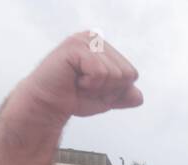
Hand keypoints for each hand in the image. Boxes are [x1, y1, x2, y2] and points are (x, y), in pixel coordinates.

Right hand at [20, 32, 142, 120]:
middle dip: (108, 89)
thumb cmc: (75, 98)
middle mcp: (95, 38)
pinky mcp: (75, 47)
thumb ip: (124, 95)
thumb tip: (138, 96)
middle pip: (126, 74)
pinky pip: (100, 73)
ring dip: (97, 87)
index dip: (116, 90)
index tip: (94, 88)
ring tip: (78, 83)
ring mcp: (84, 40)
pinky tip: (74, 79)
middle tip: (85, 86)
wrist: (49, 104)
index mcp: (104, 47)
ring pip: (115, 74)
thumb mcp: (107, 98)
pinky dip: (90, 84)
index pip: (132, 74)